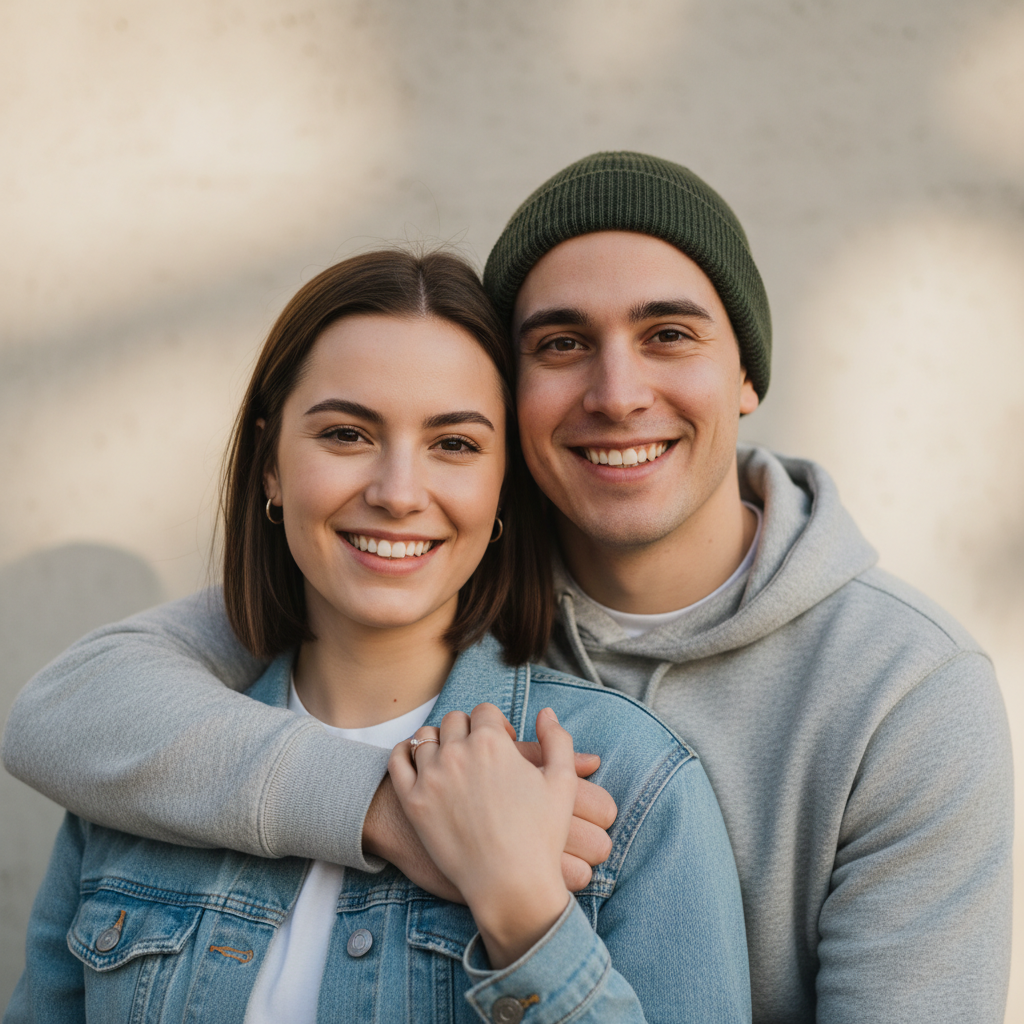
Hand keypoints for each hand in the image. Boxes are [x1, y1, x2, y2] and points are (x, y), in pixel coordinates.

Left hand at [390, 704, 578, 966]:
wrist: (510, 885)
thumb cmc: (540, 836)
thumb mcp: (563, 782)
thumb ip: (558, 739)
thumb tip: (545, 713)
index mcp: (492, 742)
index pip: (485, 711)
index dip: (497, 724)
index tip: (503, 743)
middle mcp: (457, 751)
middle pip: (455, 720)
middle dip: (469, 730)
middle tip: (479, 755)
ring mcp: (431, 776)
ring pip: (425, 737)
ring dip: (439, 741)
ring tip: (452, 761)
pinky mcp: (412, 801)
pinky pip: (398, 761)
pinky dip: (405, 753)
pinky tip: (418, 762)